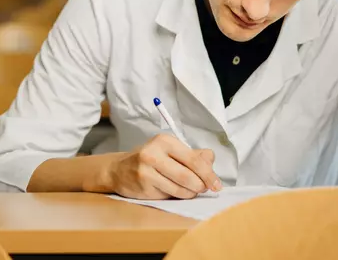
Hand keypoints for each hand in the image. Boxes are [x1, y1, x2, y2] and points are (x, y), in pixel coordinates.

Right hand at [102, 134, 220, 199]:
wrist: (119, 170)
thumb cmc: (150, 159)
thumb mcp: (170, 151)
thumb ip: (193, 155)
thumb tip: (211, 158)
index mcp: (164, 140)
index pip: (193, 159)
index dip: (208, 174)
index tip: (218, 185)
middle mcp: (153, 153)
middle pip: (188, 175)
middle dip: (201, 186)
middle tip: (205, 189)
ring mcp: (146, 171)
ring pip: (180, 189)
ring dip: (190, 193)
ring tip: (190, 190)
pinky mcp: (143, 186)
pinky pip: (169, 196)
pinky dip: (178, 196)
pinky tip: (174, 191)